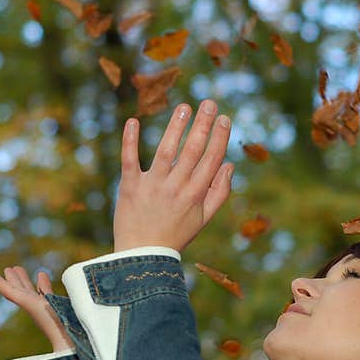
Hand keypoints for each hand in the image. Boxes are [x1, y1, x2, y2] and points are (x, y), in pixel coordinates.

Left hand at [0, 266, 73, 351]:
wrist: (74, 352)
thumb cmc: (66, 335)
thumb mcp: (51, 317)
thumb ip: (55, 306)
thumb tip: (38, 288)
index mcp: (33, 308)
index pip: (10, 293)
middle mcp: (36, 308)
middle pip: (19, 291)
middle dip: (12, 280)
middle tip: (7, 269)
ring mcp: (45, 310)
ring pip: (31, 292)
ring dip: (24, 281)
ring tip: (17, 268)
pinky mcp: (55, 312)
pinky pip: (45, 295)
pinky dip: (42, 285)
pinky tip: (41, 275)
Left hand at [113, 99, 233, 252]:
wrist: (142, 256)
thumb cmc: (174, 236)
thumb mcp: (203, 219)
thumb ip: (219, 192)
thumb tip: (229, 165)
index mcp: (195, 194)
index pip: (211, 160)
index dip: (220, 138)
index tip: (225, 118)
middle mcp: (176, 187)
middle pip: (192, 150)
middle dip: (203, 125)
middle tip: (209, 103)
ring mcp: (152, 186)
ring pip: (166, 151)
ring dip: (176, 127)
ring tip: (184, 107)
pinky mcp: (130, 186)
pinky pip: (130, 160)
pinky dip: (130, 141)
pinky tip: (133, 121)